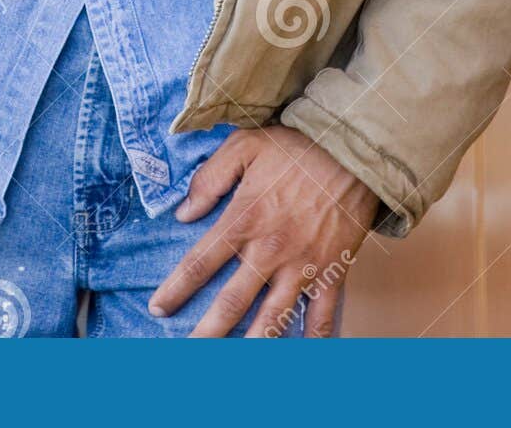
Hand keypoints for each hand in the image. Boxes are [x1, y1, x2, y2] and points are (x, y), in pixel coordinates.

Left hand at [148, 123, 378, 336]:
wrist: (352, 150)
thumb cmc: (296, 145)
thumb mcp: (244, 145)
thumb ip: (210, 178)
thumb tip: (183, 212)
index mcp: (244, 218)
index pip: (200, 262)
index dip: (176, 288)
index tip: (158, 308)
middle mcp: (269, 250)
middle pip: (231, 303)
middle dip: (206, 333)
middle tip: (187, 354)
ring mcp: (302, 265)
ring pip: (273, 319)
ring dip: (252, 346)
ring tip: (234, 366)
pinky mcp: (332, 271)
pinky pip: (321, 315)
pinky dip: (312, 340)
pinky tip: (299, 355)